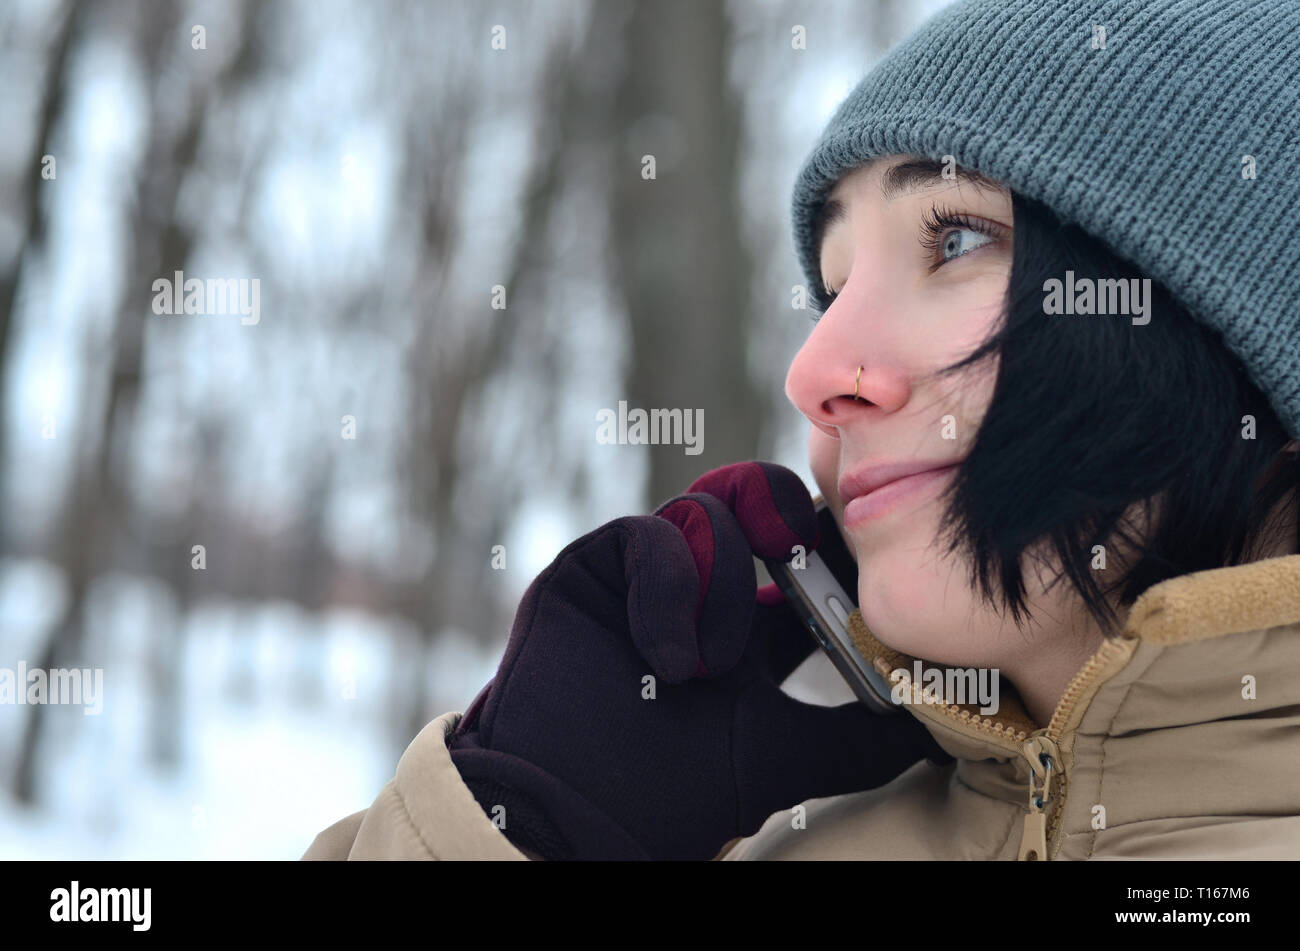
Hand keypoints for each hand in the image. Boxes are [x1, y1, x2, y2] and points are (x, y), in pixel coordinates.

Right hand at [448, 461, 945, 859]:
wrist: (574, 820)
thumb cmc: (670, 798)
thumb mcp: (784, 760)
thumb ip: (858, 739)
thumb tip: (939, 722)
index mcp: (744, 634)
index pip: (798, 565)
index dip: (830, 549)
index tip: (858, 553)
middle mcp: (696, 596)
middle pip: (751, 505)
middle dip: (780, 507)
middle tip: (795, 539)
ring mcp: (641, 578)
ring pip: (706, 514)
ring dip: (718, 588)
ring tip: (703, 669)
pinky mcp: (590, 570)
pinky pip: (648, 535)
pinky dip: (668, 586)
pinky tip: (668, 657)